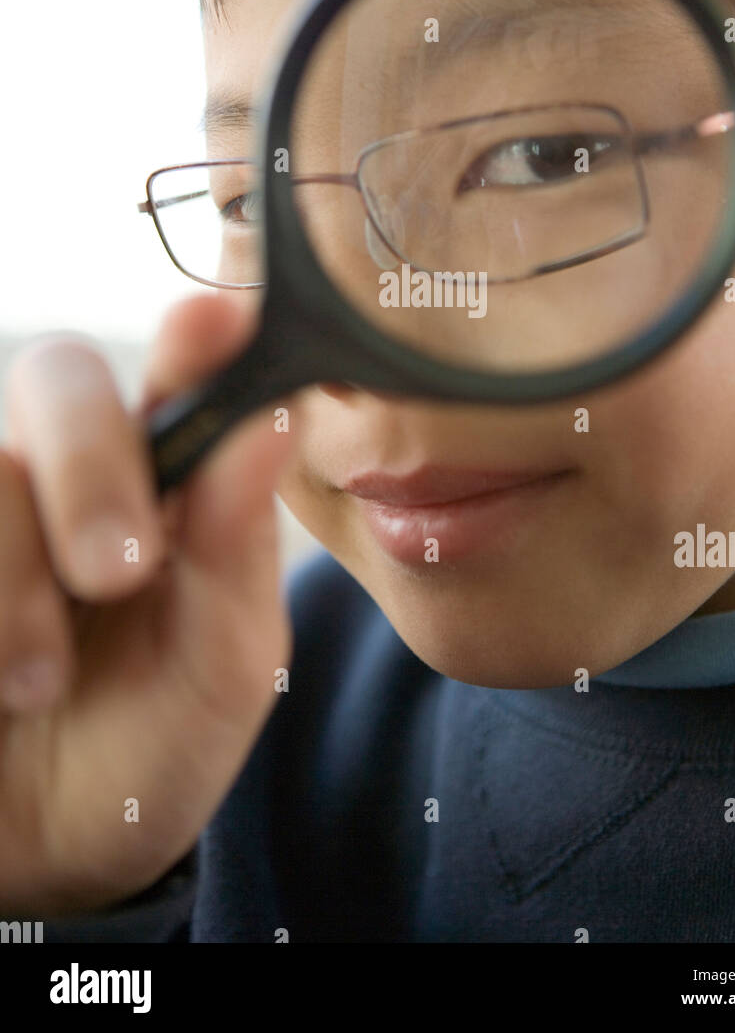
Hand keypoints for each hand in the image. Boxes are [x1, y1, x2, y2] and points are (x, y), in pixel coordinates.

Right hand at [0, 291, 300, 915]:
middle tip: (118, 573)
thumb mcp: (216, 672)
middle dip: (94, 471)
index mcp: (165, 479)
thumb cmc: (145, 743)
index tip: (218, 319)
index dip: (197, 337)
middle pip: (58, 375)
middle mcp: (65, 466)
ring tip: (38, 685)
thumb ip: (238, 554)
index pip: (183, 374)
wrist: (38, 852)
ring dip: (16, 589)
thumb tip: (272, 420)